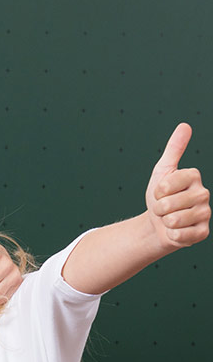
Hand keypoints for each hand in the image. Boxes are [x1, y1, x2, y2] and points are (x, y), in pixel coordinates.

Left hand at [145, 123, 210, 251]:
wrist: (158, 225)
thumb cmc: (160, 197)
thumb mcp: (162, 172)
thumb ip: (174, 149)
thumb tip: (185, 126)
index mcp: (194, 176)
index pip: (165, 185)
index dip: (156, 192)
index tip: (160, 193)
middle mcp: (203, 193)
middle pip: (168, 204)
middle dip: (158, 209)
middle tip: (164, 209)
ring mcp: (205, 214)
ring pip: (174, 220)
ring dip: (165, 222)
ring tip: (170, 218)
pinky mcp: (202, 232)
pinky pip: (181, 235)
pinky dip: (172, 235)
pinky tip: (176, 230)